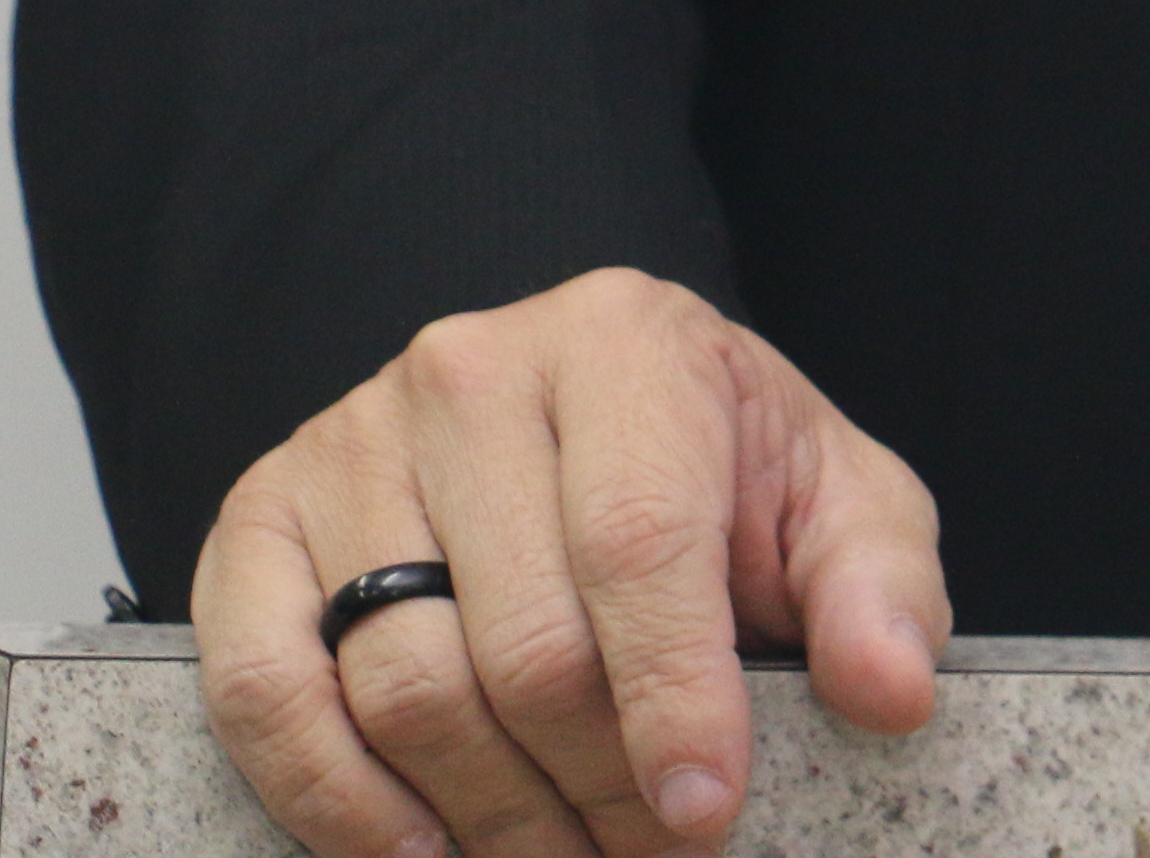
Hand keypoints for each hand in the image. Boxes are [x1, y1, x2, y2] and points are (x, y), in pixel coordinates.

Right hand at [192, 268, 945, 857]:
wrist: (580, 408)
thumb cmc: (716, 464)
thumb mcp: (833, 499)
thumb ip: (878, 587)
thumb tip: (892, 688)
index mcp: (624, 342)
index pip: (637, 541)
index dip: (673, 697)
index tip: (702, 812)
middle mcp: (471, 373)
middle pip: (522, 640)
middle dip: (597, 789)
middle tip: (652, 856)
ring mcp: (349, 443)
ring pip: (402, 682)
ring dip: (489, 818)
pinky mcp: (257, 521)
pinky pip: (267, 690)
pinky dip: (338, 800)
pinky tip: (424, 852)